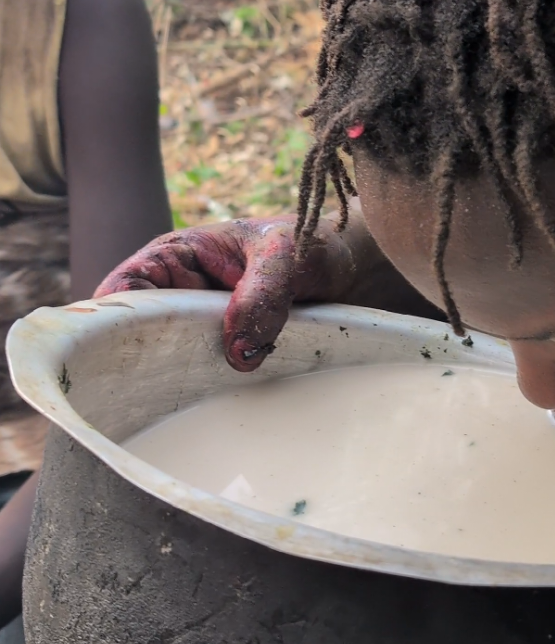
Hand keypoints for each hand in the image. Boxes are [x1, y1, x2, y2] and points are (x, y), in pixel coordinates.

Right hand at [95, 216, 354, 371]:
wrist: (349, 268)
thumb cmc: (312, 244)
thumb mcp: (289, 254)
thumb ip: (264, 293)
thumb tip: (237, 352)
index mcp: (176, 257)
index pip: (124, 289)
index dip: (117, 319)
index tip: (134, 352)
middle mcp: (180, 294)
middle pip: (139, 336)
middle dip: (151, 361)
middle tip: (175, 387)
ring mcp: (202, 328)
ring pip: (172, 363)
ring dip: (190, 379)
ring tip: (211, 394)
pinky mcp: (227, 354)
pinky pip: (210, 378)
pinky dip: (220, 388)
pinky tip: (234, 399)